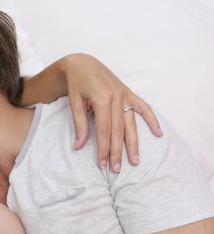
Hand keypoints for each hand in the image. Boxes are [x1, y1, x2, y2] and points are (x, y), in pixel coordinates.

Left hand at [64, 53, 161, 171]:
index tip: (102, 163)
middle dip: (117, 151)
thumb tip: (78, 147)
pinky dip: (151, 120)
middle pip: (118, 130)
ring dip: (133, 143)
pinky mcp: (129, 93)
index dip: (103, 148)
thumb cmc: (77, 84)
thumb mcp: (74, 103)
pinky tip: (158, 133)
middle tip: (117, 169)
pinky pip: (143, 107)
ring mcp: (125, 95)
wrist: (83, 64)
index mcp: (102, 99)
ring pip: (131, 123)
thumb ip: (79, 125)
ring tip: (135, 160)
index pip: (104, 130)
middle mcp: (117, 97)